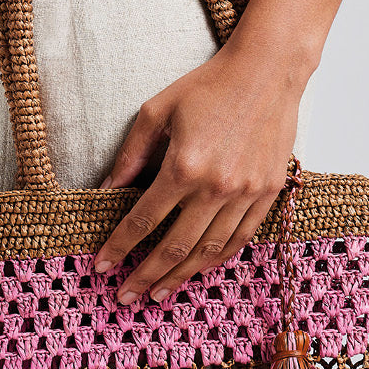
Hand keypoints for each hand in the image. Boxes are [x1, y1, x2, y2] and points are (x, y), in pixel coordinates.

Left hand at [91, 45, 303, 304]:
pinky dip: (217, 259)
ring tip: (158, 294)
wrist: (267, 71)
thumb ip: (131, 154)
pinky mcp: (267, 193)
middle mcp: (216, 187)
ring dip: (180, 277)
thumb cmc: (209, 86)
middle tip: (124, 297)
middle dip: (144, 276)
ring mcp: (245, 193)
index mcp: (183, 166)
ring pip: (208, 251)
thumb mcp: (157, 111)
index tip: (101, 265)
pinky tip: (198, 270)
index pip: (142, 220)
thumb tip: (109, 189)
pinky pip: (240, 238)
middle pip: (173, 247)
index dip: (119, 247)